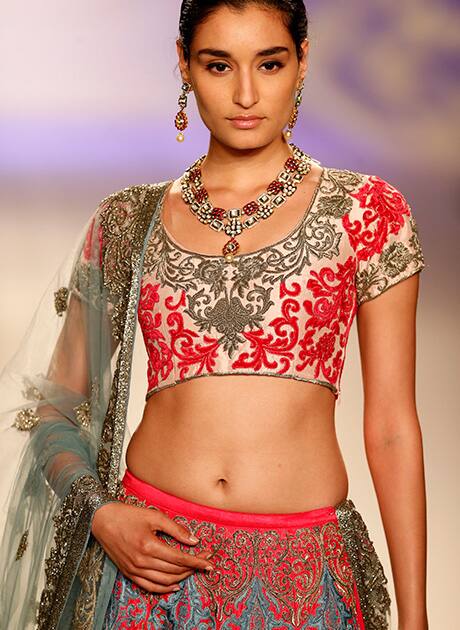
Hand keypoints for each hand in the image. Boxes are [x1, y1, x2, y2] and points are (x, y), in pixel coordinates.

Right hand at [91, 501, 214, 593]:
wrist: (102, 520)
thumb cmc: (129, 515)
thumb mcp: (154, 516)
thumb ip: (176, 529)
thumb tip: (194, 540)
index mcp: (149, 546)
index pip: (180, 558)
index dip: (197, 560)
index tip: (209, 561)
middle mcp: (142, 561)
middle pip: (174, 570)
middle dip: (193, 567)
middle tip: (205, 561)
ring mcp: (134, 569)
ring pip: (164, 581)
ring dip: (182, 577)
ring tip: (193, 570)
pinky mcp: (129, 573)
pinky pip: (149, 587)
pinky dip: (164, 589)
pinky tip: (175, 585)